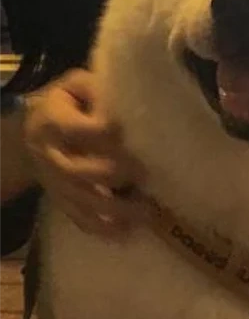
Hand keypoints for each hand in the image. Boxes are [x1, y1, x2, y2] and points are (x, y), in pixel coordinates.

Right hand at [24, 69, 145, 239]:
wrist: (31, 133)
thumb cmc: (66, 105)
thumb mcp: (76, 86)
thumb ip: (96, 88)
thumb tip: (129, 98)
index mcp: (52, 122)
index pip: (77, 130)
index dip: (103, 132)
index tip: (126, 131)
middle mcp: (50, 155)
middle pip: (79, 170)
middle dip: (113, 173)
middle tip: (144, 173)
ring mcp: (54, 182)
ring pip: (82, 200)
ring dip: (115, 208)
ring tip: (147, 211)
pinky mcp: (61, 200)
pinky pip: (79, 218)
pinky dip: (102, 228)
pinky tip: (126, 232)